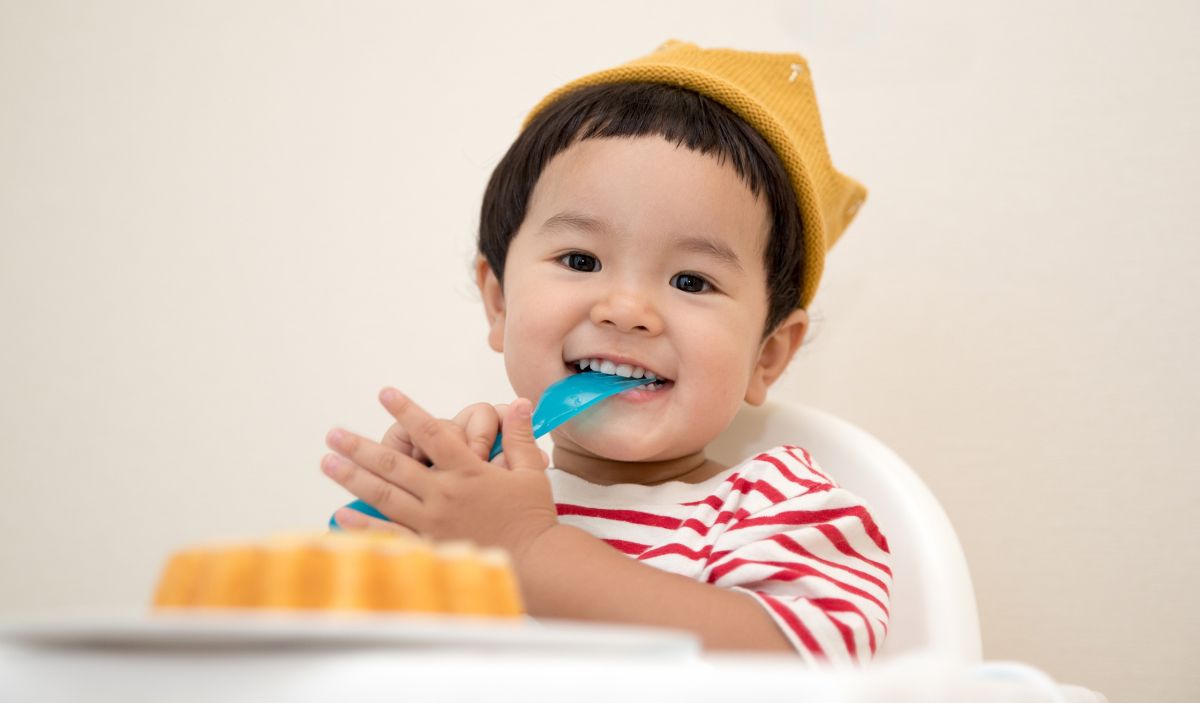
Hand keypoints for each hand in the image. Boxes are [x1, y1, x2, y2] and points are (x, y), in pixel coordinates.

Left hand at [322, 389, 557, 556]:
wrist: (535, 563)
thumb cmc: (533, 517)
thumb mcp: (531, 471)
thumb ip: (519, 436)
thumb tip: (519, 402)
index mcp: (468, 472)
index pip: (432, 433)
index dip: (407, 410)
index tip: (385, 393)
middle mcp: (444, 494)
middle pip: (395, 465)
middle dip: (361, 447)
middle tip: (334, 434)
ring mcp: (433, 522)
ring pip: (385, 496)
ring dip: (353, 477)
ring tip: (328, 462)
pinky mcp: (430, 546)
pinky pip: (390, 534)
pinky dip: (364, 525)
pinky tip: (342, 514)